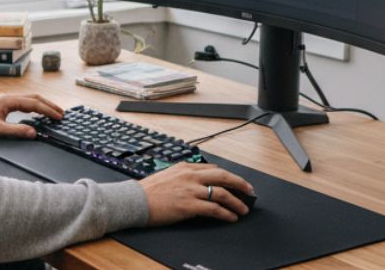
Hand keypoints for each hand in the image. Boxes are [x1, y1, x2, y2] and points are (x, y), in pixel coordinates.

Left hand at [0, 93, 63, 138]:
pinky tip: (40, 111)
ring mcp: (9, 100)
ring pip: (31, 98)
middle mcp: (11, 97)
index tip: (58, 116)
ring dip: (44, 104)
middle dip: (49, 105)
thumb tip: (34, 132)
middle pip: (35, 98)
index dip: (47, 110)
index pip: (34, 103)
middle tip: (61, 113)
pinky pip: (26, 102)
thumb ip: (16, 131)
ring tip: (54, 111)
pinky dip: (36, 106)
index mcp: (9, 101)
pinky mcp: (7, 104)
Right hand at [139, 162, 254, 223]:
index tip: (236, 182)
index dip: (228, 176)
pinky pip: (214, 209)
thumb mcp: (168, 175)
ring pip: (221, 193)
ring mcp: (190, 190)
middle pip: (223, 176)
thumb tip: (200, 183)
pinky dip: (226, 213)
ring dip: (236, 201)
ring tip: (243, 208)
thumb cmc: (149, 191)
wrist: (136, 200)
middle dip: (240, 183)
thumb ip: (185, 176)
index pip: (213, 169)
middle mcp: (190, 175)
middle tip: (249, 190)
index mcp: (185, 167)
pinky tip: (231, 217)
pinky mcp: (189, 205)